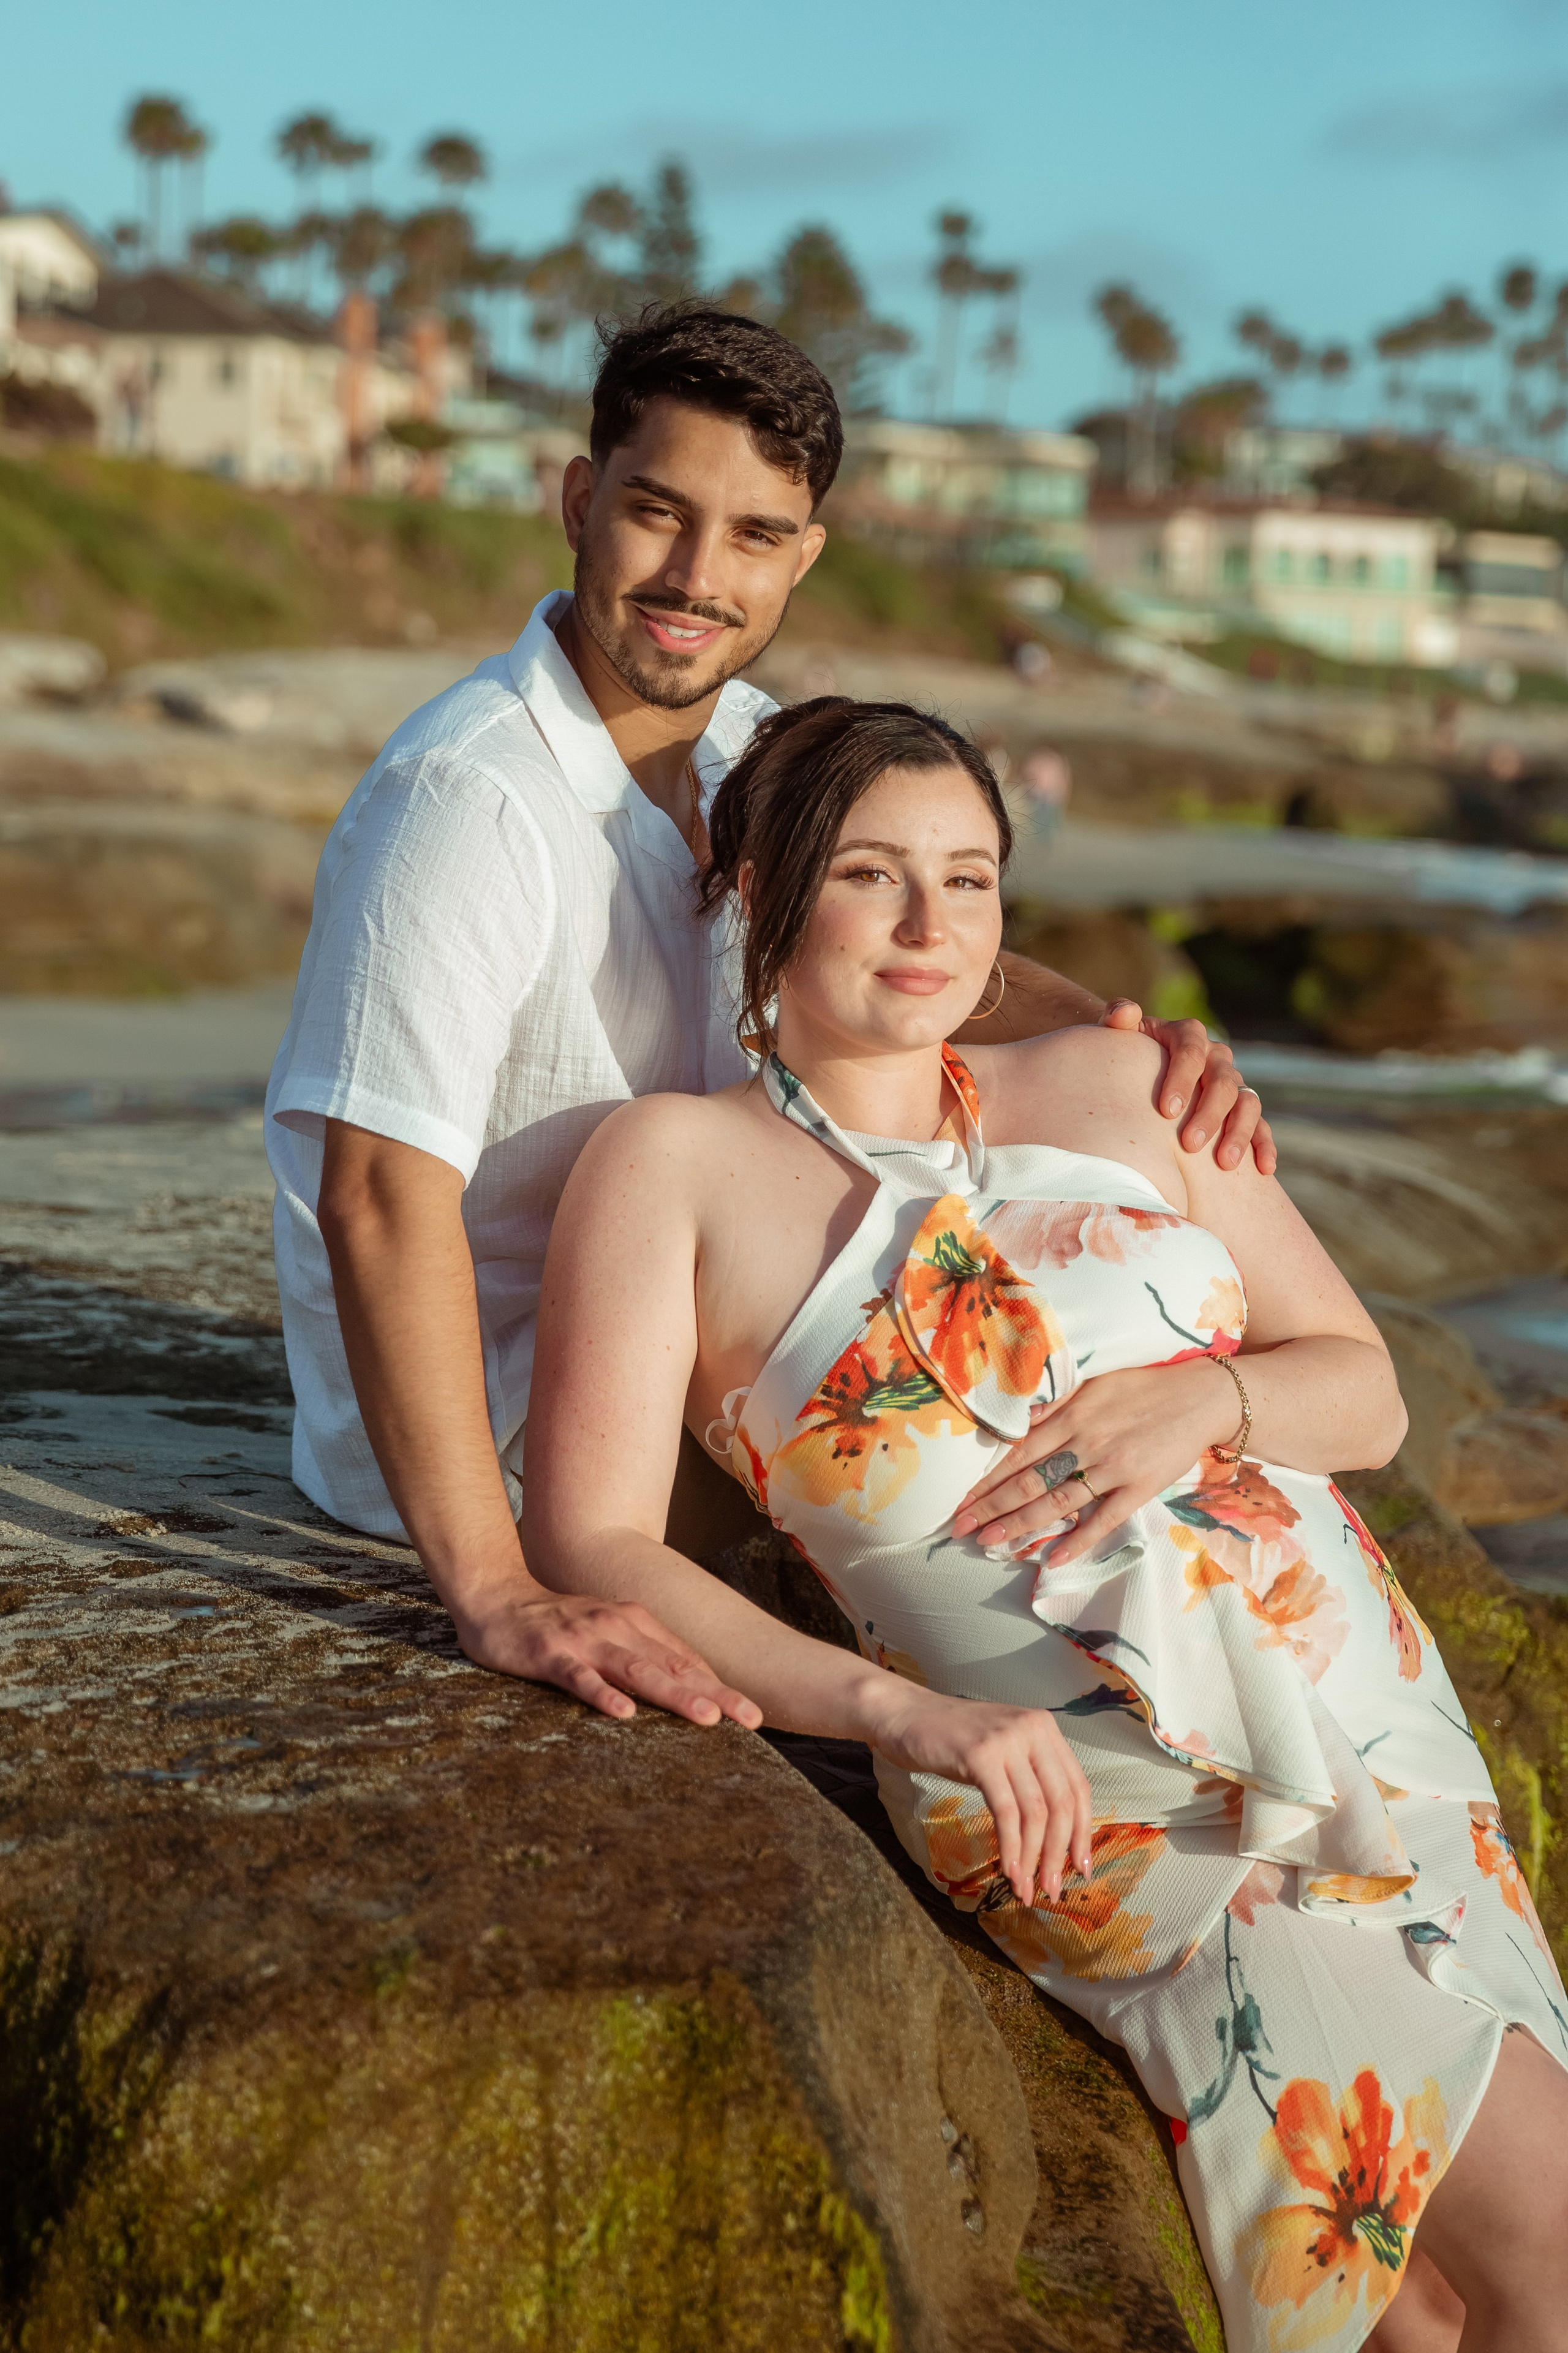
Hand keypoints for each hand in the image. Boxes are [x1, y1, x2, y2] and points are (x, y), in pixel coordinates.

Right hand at [454, 1584, 763, 1729]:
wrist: (497, 1599)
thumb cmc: (558, 1626)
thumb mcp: (608, 1634)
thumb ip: (644, 1655)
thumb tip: (689, 1686)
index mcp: (636, 1623)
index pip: (686, 1659)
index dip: (721, 1685)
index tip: (754, 1713)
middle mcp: (617, 1627)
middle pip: (673, 1666)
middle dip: (715, 1693)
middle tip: (750, 1718)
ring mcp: (585, 1640)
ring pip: (637, 1671)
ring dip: (674, 1694)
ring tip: (706, 1717)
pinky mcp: (551, 1655)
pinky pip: (581, 1678)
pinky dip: (603, 1695)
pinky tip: (623, 1713)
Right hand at [860, 1676, 1091, 1901]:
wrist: (903, 1714)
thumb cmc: (950, 1739)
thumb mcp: (1001, 1750)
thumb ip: (1029, 1777)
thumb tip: (1054, 1836)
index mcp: (1044, 1728)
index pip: (1078, 1787)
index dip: (1083, 1833)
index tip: (1081, 1868)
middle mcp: (1032, 1729)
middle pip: (1062, 1803)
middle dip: (1060, 1853)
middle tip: (1053, 1889)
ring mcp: (1006, 1740)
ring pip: (1035, 1811)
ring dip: (1034, 1858)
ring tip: (1026, 1889)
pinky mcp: (979, 1755)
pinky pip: (1005, 1811)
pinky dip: (1010, 1846)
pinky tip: (1008, 1869)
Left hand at [950, 1360, 1241, 1568]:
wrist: (1202, 1397)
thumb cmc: (1144, 1387)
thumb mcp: (1094, 1384)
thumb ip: (1057, 1405)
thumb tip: (1020, 1421)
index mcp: (1072, 1414)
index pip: (1018, 1451)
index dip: (987, 1478)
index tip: (961, 1498)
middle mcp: (1087, 1443)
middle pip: (1029, 1480)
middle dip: (991, 1507)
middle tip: (960, 1528)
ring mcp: (1113, 1468)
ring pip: (1057, 1502)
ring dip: (1020, 1525)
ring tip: (989, 1543)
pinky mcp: (1139, 1488)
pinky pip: (1103, 1520)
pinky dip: (1078, 1541)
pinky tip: (1052, 1559)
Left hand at [1100, 999, 1275, 1173]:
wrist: (1138, 1070)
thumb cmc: (1126, 1055)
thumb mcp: (1118, 1033)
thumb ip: (1117, 1017)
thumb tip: (1125, 1013)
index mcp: (1188, 1035)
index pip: (1191, 1052)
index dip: (1181, 1079)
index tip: (1166, 1111)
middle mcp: (1216, 1057)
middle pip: (1223, 1082)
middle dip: (1208, 1114)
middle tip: (1190, 1145)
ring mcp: (1232, 1082)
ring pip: (1247, 1103)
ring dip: (1239, 1132)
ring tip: (1224, 1163)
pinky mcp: (1242, 1109)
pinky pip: (1260, 1125)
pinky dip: (1264, 1145)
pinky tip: (1264, 1168)